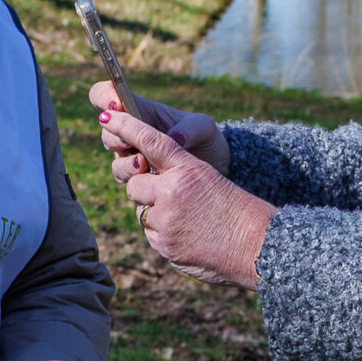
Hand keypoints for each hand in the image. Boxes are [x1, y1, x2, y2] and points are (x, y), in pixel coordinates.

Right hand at [88, 80, 227, 181]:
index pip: (108, 95)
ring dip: (124, 161)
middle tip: (128, 142)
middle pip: (106, 128)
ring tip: (142, 164)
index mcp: (143, 111)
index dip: (104, 96)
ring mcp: (132, 155)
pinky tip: (149, 178)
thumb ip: (190, 128)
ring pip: (114, 157)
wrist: (214, 170)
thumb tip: (174, 138)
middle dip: (114, 135)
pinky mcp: (138, 177)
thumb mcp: (204, 128)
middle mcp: (132, 132)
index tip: (116, 106)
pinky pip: (124, 178)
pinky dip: (132, 178)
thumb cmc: (206, 140)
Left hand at [101, 107, 273, 288]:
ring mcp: (166, 220)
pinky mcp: (163, 245)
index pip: (151, 140)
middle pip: (134, 183)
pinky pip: (151, 234)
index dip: (126, 126)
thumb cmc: (236, 209)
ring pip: (141, 211)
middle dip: (143, 189)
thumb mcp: (210, 179)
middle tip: (166, 196)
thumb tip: (147, 175)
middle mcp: (172, 191)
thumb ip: (178, 174)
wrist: (254, 246)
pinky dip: (164, 234)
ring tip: (186, 220)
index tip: (107, 115)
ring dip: (155, 214)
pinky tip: (188, 236)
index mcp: (187, 169)